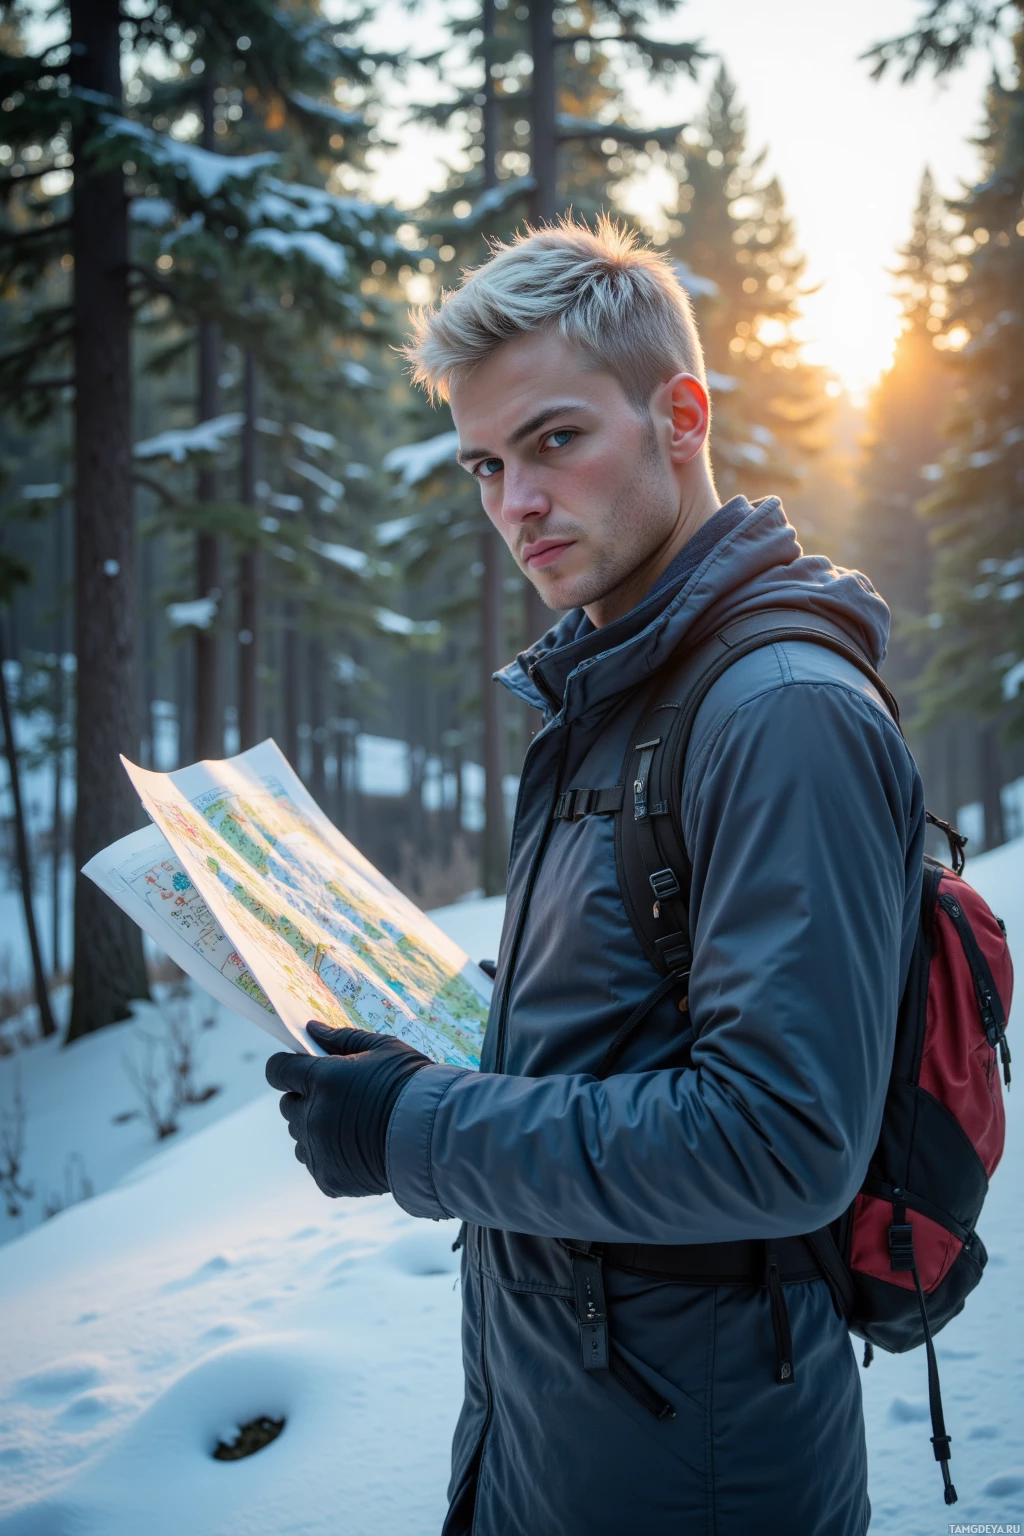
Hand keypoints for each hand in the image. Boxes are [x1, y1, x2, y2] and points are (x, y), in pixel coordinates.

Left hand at [265, 1023, 431, 1198]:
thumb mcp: (384, 1048)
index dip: (286, 1068)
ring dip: (314, 1128)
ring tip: (351, 1125)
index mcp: (322, 1079)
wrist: (436, 1137)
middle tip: (338, 1098)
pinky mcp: (327, 1179)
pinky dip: (328, 1155)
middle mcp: (312, 1115)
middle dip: (305, 1098)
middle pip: (287, 1104)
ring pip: (299, 1135)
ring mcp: (318, 1150)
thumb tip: (312, 1029)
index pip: (277, 1070)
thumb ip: (343, 1038)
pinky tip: (356, 1147)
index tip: (300, 1069)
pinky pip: (315, 1162)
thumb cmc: (412, 1084)